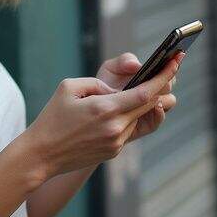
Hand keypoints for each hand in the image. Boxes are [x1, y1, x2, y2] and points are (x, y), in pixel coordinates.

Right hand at [21, 55, 179, 179]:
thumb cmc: (52, 117)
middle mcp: (116, 128)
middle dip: (161, 86)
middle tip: (168, 69)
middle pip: (150, 105)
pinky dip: (127, 117)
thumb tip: (118, 91)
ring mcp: (116, 142)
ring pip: (139, 117)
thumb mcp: (70, 87)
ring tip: (140, 88)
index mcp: (106, 109)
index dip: (164, 76)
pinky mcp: (113, 151)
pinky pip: (128, 129)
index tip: (176, 61)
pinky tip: (117, 109)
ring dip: (142, 103)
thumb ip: (98, 84)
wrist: (41, 155)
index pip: (146, 92)